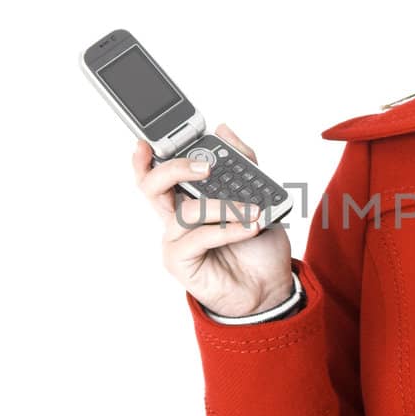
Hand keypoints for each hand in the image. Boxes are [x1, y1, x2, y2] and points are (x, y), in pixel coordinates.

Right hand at [132, 122, 293, 317]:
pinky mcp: (179, 261)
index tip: (146, 142)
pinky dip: (227, 229)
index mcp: (189, 198)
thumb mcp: (259, 194)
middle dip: (175, 168)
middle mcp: (176, 218)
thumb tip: (223, 130)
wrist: (270, 285)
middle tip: (204, 168)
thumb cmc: (258, 245)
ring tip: (253, 212)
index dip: (144, 159)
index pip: (156, 174)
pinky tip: (249, 228)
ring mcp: (175, 240)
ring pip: (186, 210)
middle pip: (153, 185)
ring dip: (224, 207)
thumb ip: (243, 161)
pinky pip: (197, 236)